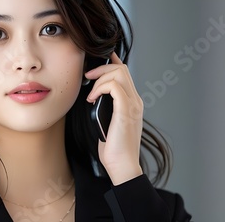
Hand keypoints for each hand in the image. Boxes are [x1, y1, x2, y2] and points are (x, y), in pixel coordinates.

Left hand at [84, 52, 142, 184]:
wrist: (122, 164)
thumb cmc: (113, 146)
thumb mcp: (108, 121)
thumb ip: (106, 106)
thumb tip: (94, 95)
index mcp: (133, 102)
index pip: (125, 73)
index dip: (113, 61)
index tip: (99, 59)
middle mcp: (136, 100)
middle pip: (122, 69)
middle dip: (102, 68)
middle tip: (88, 77)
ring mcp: (133, 105)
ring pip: (119, 73)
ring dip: (100, 78)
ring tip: (90, 93)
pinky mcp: (126, 111)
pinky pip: (114, 87)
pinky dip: (100, 88)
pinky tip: (92, 99)